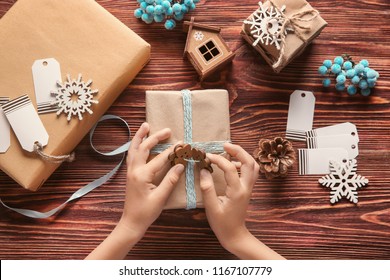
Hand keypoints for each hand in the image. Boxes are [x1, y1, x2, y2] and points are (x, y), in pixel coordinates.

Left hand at [120, 122, 183, 235]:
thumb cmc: (146, 212)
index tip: (183, 145)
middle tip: (168, 130)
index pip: (160, 159)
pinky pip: (132, 155)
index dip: (173, 151)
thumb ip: (171, 180)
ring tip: (146, 126)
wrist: (131, 222)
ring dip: (140, 136)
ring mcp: (130, 171)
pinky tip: (139, 142)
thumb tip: (181, 165)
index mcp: (142, 175)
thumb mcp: (161, 197)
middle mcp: (134, 170)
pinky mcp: (130, 174)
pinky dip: (135, 145)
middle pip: (144, 148)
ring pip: (134, 149)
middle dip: (156, 137)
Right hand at [200, 143, 284, 258]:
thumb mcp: (211, 207)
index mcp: (237, 191)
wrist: (235, 234)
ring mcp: (249, 188)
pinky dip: (244, 162)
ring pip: (253, 165)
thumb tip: (203, 170)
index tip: (206, 156)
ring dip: (243, 155)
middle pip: (250, 162)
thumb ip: (207, 188)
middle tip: (225, 145)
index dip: (218, 159)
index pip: (230, 168)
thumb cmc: (222, 223)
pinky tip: (232, 163)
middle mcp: (246, 187)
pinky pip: (251, 171)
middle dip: (238, 150)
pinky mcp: (248, 189)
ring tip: (228, 151)